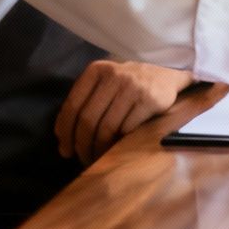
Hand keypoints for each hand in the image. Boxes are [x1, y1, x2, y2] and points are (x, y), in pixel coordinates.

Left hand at [54, 59, 193, 163]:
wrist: (166, 75)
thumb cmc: (128, 85)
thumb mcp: (104, 84)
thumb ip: (84, 103)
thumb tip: (62, 140)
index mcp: (96, 70)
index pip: (72, 105)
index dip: (65, 131)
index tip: (65, 149)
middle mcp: (113, 75)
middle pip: (88, 119)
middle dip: (81, 144)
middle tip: (82, 158)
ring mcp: (132, 87)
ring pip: (106, 127)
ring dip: (99, 148)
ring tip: (97, 157)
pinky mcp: (149, 100)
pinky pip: (126, 129)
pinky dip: (118, 143)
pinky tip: (115, 149)